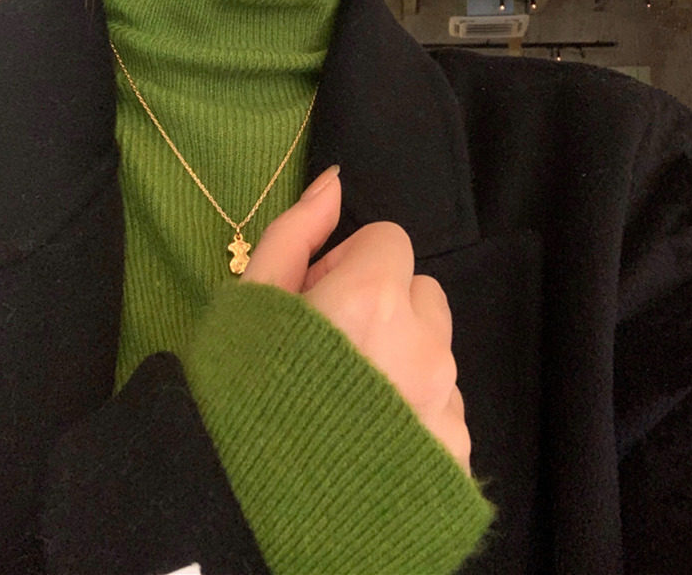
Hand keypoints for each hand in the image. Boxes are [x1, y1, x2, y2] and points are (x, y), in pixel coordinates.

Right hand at [243, 166, 471, 475]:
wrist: (245, 510)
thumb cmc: (238, 393)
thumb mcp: (250, 300)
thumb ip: (298, 231)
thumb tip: (335, 180)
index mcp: (373, 298)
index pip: (389, 241)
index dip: (348, 263)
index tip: (317, 298)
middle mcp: (424, 346)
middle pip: (420, 293)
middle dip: (384, 304)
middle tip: (333, 346)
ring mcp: (443, 403)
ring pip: (436, 348)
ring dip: (402, 355)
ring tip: (350, 398)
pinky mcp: (453, 453)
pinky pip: (444, 405)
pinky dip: (416, 409)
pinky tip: (372, 437)